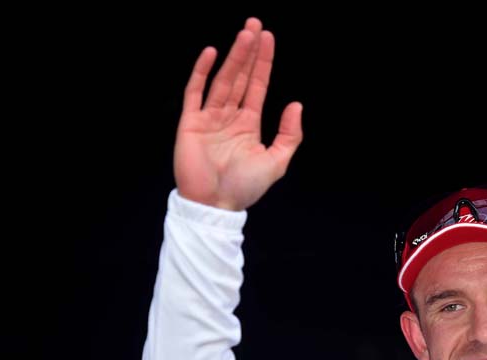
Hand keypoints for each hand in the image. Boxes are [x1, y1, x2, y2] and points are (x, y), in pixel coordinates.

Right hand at [174, 18, 302, 210]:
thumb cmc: (244, 188)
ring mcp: (209, 118)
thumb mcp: (277, 162)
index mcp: (248, 125)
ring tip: (244, 35)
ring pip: (222, 80)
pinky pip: (195, 92)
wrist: (215, 205)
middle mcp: (229, 117)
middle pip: (240, 76)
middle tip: (255, 25)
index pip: (257, 86)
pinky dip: (201, 72)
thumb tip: (296, 105)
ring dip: (233, 57)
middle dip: (248, 51)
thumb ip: (289, 135)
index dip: (263, 63)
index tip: (268, 38)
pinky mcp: (190, 123)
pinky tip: (212, 54)